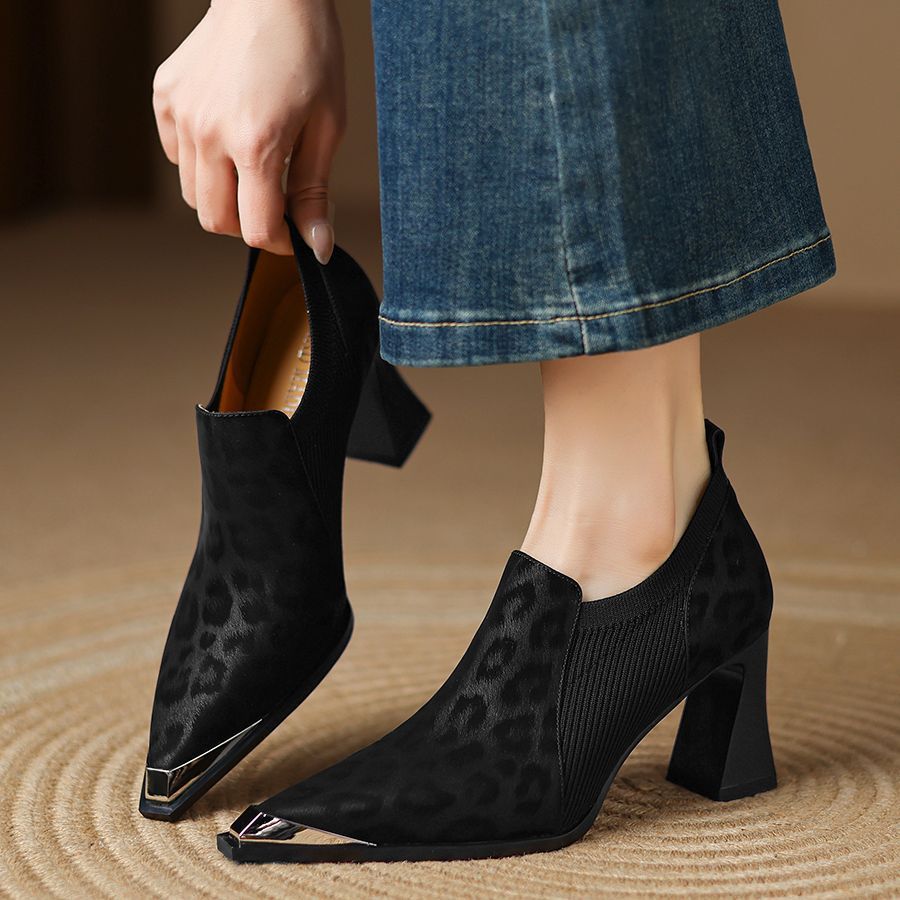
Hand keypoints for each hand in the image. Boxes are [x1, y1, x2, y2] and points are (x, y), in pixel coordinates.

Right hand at [152, 0, 344, 260]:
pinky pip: (177, 156)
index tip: (293, 237)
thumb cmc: (308, 52)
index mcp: (256, 144)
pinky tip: (227, 139)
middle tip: (273, 206)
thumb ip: (314, 192)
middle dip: (247, 225)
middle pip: (216, 220)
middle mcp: (210, 133)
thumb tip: (317, 246)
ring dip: (224, 197)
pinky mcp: (166, 98)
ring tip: (252, 170)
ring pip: (192, 194)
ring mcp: (182, 115)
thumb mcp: (327, 127)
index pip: (255, 229)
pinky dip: (202, 163)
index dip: (279, 243)